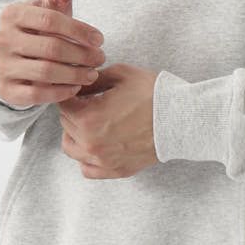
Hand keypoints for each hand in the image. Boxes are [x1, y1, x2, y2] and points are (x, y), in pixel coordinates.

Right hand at [0, 0, 106, 107]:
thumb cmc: (42, 25)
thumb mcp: (53, 2)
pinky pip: (37, 95)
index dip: (80, 30)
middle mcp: (2, 39)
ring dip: (76, 74)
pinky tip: (75, 87)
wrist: (17, 55)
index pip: (51, 20)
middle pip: (51, 48)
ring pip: (46, 72)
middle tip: (100, 58)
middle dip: (82, 55)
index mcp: (12, 13)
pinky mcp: (6, 89)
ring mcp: (2, 65)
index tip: (100, 40)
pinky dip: (60, 92)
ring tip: (92, 73)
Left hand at [57, 63, 159, 179]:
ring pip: (70, 148)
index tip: (83, 89)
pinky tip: (98, 143)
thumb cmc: (153, 94)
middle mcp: (90, 143)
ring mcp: (102, 160)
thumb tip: (80, 83)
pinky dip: (86, 156)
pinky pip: (86, 168)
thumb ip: (94, 79)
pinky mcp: (115, 170)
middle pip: (66, 124)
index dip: (73, 92)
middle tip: (92, 101)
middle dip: (75, 110)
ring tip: (93, 122)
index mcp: (88, 118)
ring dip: (75, 133)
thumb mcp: (121, 74)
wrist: (181, 119)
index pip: (64, 103)